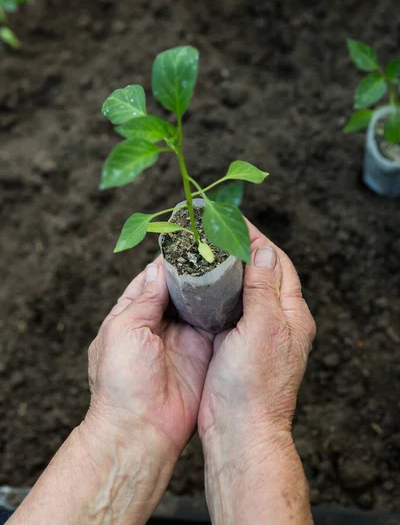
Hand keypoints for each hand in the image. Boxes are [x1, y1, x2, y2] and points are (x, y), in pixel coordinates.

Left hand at [10, 259, 212, 524]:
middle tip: (215, 248)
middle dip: (195, 270)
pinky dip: (226, 307)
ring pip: (200, 303)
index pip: (151, 279)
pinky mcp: (204, 351)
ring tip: (229, 262)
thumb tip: (158, 269)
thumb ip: (143, 299)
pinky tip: (237, 289)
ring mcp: (183, 337)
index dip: (168, 261)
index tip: (187, 240)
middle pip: (179, 289)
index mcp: (132, 315)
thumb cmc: (121, 382)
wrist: (141, 430)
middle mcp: (159, 323)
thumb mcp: (124, 330)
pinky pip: (217, 323)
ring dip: (211, 286)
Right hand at [198, 221, 315, 524]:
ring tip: (201, 252)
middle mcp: (275, 320)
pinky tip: (195, 286)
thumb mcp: (263, 329)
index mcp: (290, 314)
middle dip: (239, 251)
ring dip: (223, 271)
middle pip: (259, 274)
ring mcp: (254, 333)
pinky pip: (224, 309)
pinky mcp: (233, 344)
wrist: (239, 431)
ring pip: (240, 290)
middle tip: (212, 232)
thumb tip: (264, 251)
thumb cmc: (255, 385)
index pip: (277, 263)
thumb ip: (264, 288)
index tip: (233, 220)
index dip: (257, 240)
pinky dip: (212, 293)